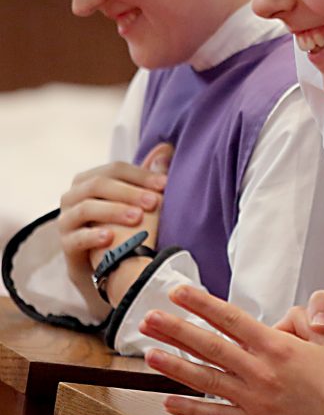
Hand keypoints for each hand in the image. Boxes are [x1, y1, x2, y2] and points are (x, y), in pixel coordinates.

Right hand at [59, 143, 169, 293]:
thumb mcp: (135, 200)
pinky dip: (94, 236)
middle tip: (154, 202)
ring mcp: (67, 220)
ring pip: (86, 208)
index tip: (164, 184)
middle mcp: (73, 196)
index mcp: (89, 180)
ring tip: (138, 218)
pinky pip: (76, 238)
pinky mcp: (66, 245)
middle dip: (129, 192)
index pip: (114, 169)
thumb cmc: (122, 226)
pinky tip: (111, 238)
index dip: (140, 174)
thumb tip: (166, 147)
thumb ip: (147, 176)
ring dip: (114, 211)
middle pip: (98, 185)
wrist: (106, 267)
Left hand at [140, 285, 323, 414]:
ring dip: (175, 366)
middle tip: (148, 318)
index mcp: (277, 346)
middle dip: (176, 330)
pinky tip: (169, 401)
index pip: (231, 319)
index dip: (202, 304)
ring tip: (149, 354)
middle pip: (210, 346)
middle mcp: (260, 371)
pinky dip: (191, 410)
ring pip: (206, 380)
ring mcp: (254, 400)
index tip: (178, 291)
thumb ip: (308, 313)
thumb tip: (284, 316)